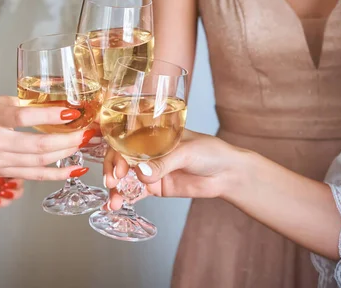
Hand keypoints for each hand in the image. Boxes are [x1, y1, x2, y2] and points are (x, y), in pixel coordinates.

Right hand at [0, 96, 92, 181]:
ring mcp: (0, 162)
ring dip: (67, 154)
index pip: (24, 117)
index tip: (71, 113)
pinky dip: (58, 173)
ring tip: (84, 144)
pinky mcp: (4, 174)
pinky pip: (36, 175)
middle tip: (87, 132)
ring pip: (40, 162)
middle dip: (68, 139)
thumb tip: (52, 107)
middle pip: (38, 145)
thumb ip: (18, 106)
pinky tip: (75, 168)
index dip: (50, 116)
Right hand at [104, 130, 244, 209]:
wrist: (227, 174)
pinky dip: (125, 199)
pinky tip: (115, 206)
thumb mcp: (186, 152)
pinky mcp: (155, 187)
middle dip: (112, 172)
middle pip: (120, 159)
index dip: (117, 153)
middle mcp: (147, 151)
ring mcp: (150, 170)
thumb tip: (142, 173)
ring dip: (116, 189)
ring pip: (125, 178)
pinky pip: (135, 193)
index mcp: (151, 134)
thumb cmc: (210, 152)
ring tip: (114, 202)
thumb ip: (163, 162)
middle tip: (113, 183)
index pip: (126, 140)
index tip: (119, 169)